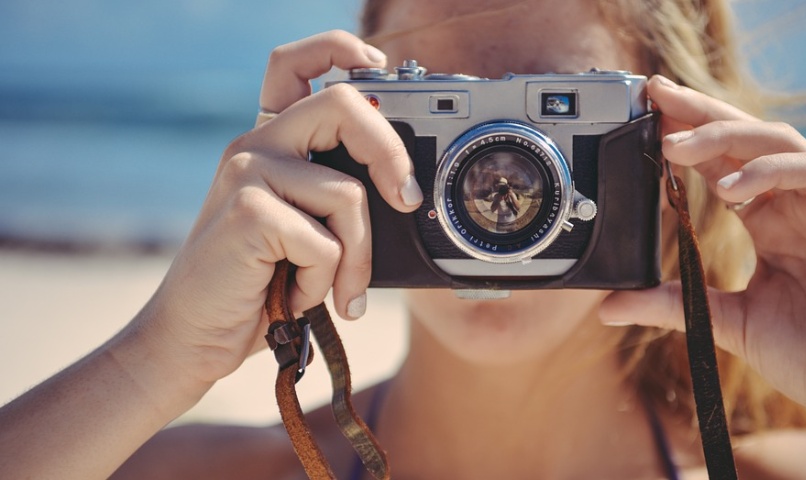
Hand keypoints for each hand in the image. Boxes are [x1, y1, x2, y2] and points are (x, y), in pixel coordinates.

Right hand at [134, 30, 421, 384]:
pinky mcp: (248, 212)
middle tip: (408, 200)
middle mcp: (254, 146)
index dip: (338, 49)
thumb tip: (406, 191)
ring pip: (348, 194)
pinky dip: (323, 283)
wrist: (194, 337)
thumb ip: (334, 199)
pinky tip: (294, 296)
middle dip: (391, 153)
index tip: (378, 66)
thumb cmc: (257, 287)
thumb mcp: (302, 232)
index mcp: (268, 144)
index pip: (293, 64)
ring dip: (357, 258)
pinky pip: (325, 243)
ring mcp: (247, 174)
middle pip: (343, 104)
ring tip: (334, 289)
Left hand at [600, 75, 805, 437]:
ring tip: (674, 143)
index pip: (720, 163)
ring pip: (775, 142)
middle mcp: (793, 205)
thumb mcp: (729, 325)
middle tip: (653, 93)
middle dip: (698, 113)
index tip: (643, 118)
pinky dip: (768, 172)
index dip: (685, 137)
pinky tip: (729, 187)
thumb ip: (674, 307)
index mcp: (767, 222)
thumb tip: (610, 307)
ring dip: (723, 136)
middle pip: (743, 139)